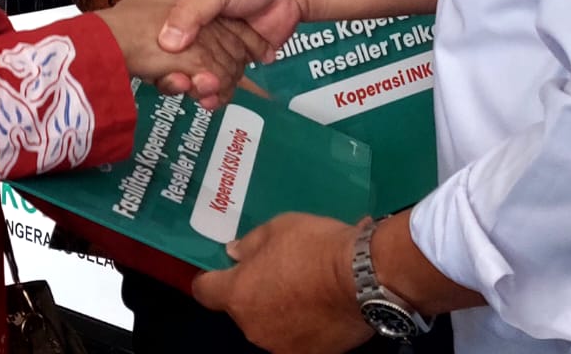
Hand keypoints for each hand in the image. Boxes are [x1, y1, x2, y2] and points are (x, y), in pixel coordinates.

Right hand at [157, 0, 303, 79]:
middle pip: (172, 57)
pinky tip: (217, 97)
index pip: (153, 28)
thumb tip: (166, 43)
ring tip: (205, 93)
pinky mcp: (233, 57)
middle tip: (185, 83)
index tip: (155, 65)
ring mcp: (213, 42)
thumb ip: (190, 11)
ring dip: (198, 86)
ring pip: (195, 72)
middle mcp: (192, 23)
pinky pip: (219, 78)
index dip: (153, 49)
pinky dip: (217, 91)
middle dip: (177, 75)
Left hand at [192, 213, 369, 353]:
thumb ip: (249, 244)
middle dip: (252, 291)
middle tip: (276, 269)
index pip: (205, 291)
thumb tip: (234, 254)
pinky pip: (296, 336)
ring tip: (305, 287)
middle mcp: (253, 327)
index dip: (210, 277)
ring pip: (268, 324)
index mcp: (238, 294)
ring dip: (277, 309)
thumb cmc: (315, 247)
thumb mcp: (277, 228)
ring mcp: (281, 345)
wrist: (365, 276)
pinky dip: (302, 323)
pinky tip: (321, 305)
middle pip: (241, 308)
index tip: (221, 268)